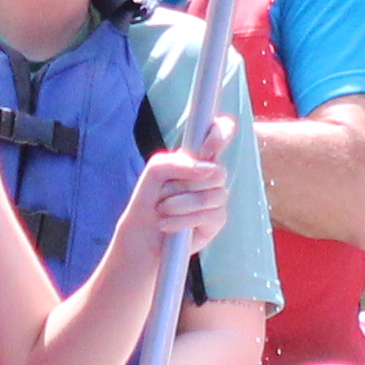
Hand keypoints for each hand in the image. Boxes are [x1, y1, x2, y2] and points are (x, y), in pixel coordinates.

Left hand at [117, 117, 234, 253]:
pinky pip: (208, 215)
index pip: (222, 130)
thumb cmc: (149, 199)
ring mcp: (217, 196)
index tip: (203, 151)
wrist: (142, 234)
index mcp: (198, 155)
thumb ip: (178, 162)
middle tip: (163, 193)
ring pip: (211, 195)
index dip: (220, 134)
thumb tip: (207, 170)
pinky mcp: (217, 219)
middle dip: (184, 185)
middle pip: (217, 172)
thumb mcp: (156, 171)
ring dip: (179, 204)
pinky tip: (168, 224)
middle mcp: (211, 174)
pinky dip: (183, 220)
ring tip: (162, 210)